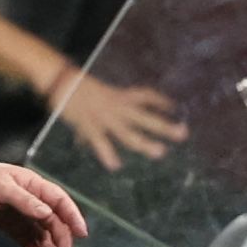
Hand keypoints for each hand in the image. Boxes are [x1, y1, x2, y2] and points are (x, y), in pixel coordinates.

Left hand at [0, 160, 87, 246]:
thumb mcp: (3, 189)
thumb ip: (25, 201)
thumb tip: (47, 214)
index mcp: (35, 186)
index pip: (60, 202)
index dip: (73, 217)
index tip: (82, 234)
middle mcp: (33, 201)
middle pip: (54, 222)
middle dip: (61, 239)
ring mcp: (23, 215)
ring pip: (43, 234)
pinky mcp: (12, 227)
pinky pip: (28, 241)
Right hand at [49, 70, 185, 170]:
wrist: (62, 81)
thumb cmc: (78, 87)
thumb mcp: (96, 93)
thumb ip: (102, 109)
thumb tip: (99, 125)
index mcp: (119, 96)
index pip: (146, 96)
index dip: (161, 101)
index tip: (174, 106)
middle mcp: (117, 107)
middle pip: (146, 117)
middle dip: (164, 126)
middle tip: (183, 133)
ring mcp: (105, 118)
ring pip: (129, 132)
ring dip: (145, 143)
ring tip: (160, 152)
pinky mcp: (91, 127)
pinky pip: (101, 142)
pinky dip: (107, 154)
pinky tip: (115, 166)